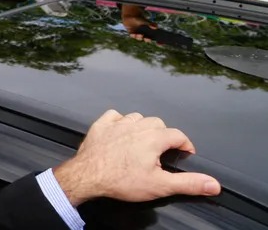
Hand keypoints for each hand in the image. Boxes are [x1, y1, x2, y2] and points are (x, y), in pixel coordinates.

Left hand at [53, 109, 220, 206]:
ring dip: (143, 127)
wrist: (88, 176)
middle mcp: (136, 126)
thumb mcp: (160, 185)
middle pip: (158, 123)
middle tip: (164, 149)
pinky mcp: (100, 125)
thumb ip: (188, 183)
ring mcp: (117, 124)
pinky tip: (121, 130)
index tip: (186, 152)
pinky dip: (120, 121)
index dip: (185, 144)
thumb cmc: (121, 180)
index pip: (178, 135)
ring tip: (144, 141)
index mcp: (153, 138)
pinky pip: (114, 115)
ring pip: (137, 117)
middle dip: (164, 135)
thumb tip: (212, 184)